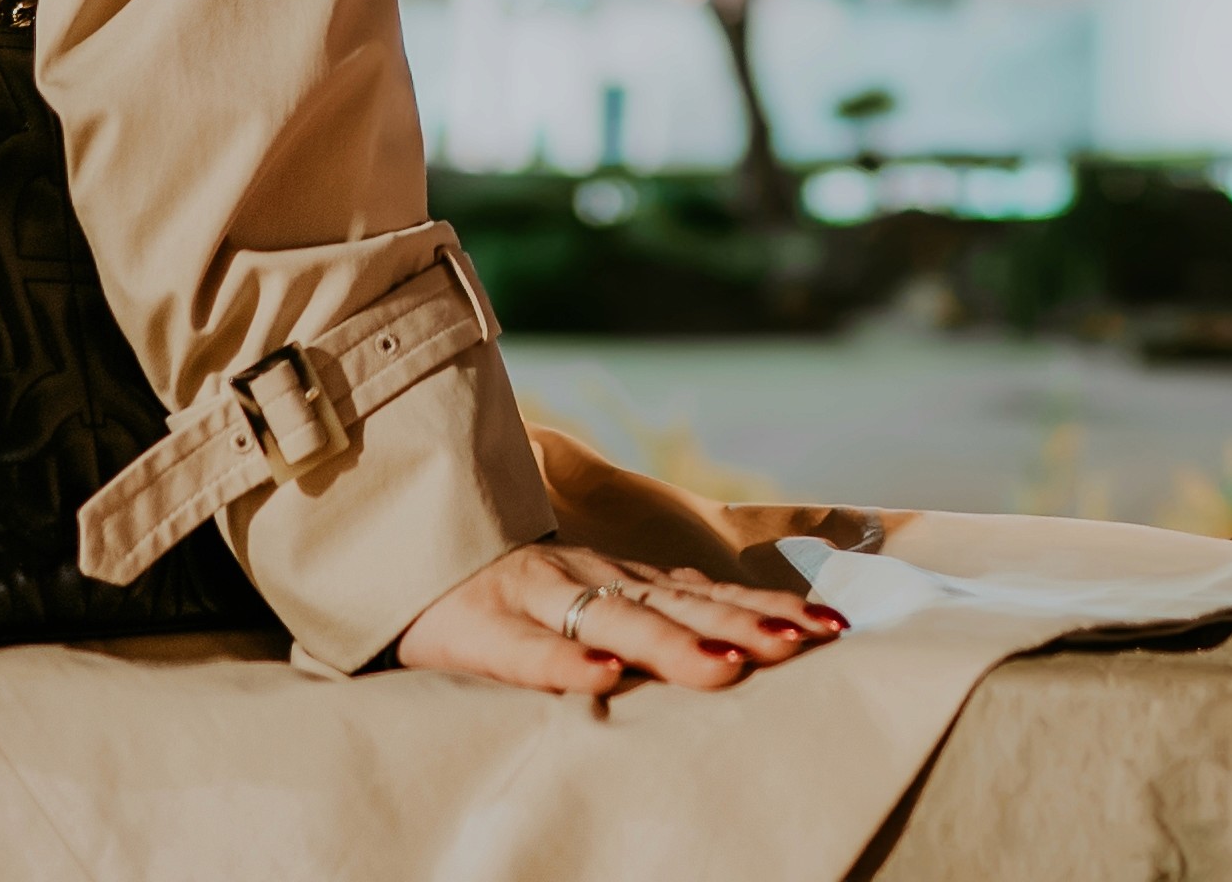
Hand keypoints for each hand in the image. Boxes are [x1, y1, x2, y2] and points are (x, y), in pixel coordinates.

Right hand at [392, 538, 844, 698]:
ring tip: (727, 666)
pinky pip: (525, 652)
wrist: (401, 552)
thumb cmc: (502, 590)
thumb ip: (644, 608)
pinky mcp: (479, 626)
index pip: (706, 593)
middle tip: (804, 645)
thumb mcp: (581, 592)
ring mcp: (535, 597)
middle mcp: (588, 581)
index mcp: (617, 579)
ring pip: (612, 624)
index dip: (766, 608)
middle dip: (743, 625)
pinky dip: (565, 664)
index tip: (829, 625)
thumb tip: (726, 637)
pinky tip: (603, 679)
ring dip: (672, 645)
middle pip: (678, 607)